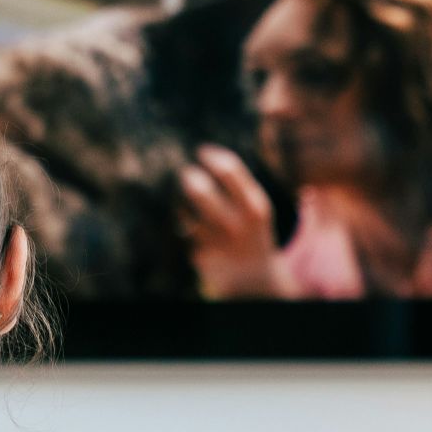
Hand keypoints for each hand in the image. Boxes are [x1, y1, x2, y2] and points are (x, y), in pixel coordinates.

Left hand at [177, 146, 292, 298]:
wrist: (255, 281)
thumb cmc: (252, 233)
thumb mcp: (256, 207)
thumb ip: (238, 183)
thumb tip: (205, 150)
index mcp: (254, 207)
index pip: (229, 171)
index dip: (210, 156)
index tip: (200, 151)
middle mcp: (237, 225)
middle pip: (201, 192)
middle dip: (186, 177)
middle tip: (183, 172)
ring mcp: (216, 243)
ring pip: (184, 213)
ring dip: (176, 200)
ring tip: (176, 193)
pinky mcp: (200, 257)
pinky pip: (180, 231)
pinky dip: (174, 220)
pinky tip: (175, 216)